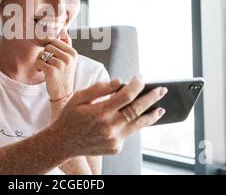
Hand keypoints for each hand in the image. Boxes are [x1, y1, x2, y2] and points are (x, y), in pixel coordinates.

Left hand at [34, 29, 77, 100]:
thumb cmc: (64, 75)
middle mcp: (69, 57)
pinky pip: (39, 62)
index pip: (55, 40)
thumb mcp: (69, 59)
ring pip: (42, 53)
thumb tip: (63, 29)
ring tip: (45, 68)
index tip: (50, 56)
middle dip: (44, 54)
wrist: (63, 94)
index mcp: (73, 53)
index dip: (49, 47)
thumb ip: (67, 44)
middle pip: (48, 46)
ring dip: (40, 61)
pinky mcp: (52, 71)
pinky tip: (43, 72)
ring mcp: (61, 64)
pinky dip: (38, 67)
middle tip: (47, 63)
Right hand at [49, 76, 166, 156]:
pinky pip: (128, 133)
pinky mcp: (115, 147)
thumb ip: (99, 88)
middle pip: (137, 109)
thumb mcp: (79, 97)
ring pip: (139, 125)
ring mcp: (114, 139)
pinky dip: (132, 125)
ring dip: (151, 115)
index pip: (126, 95)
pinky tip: (135, 119)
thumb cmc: (69, 117)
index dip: (136, 85)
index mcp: (100, 112)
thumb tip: (120, 81)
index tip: (140, 78)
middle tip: (162, 90)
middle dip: (152, 97)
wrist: (62, 143)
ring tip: (160, 109)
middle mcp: (109, 127)